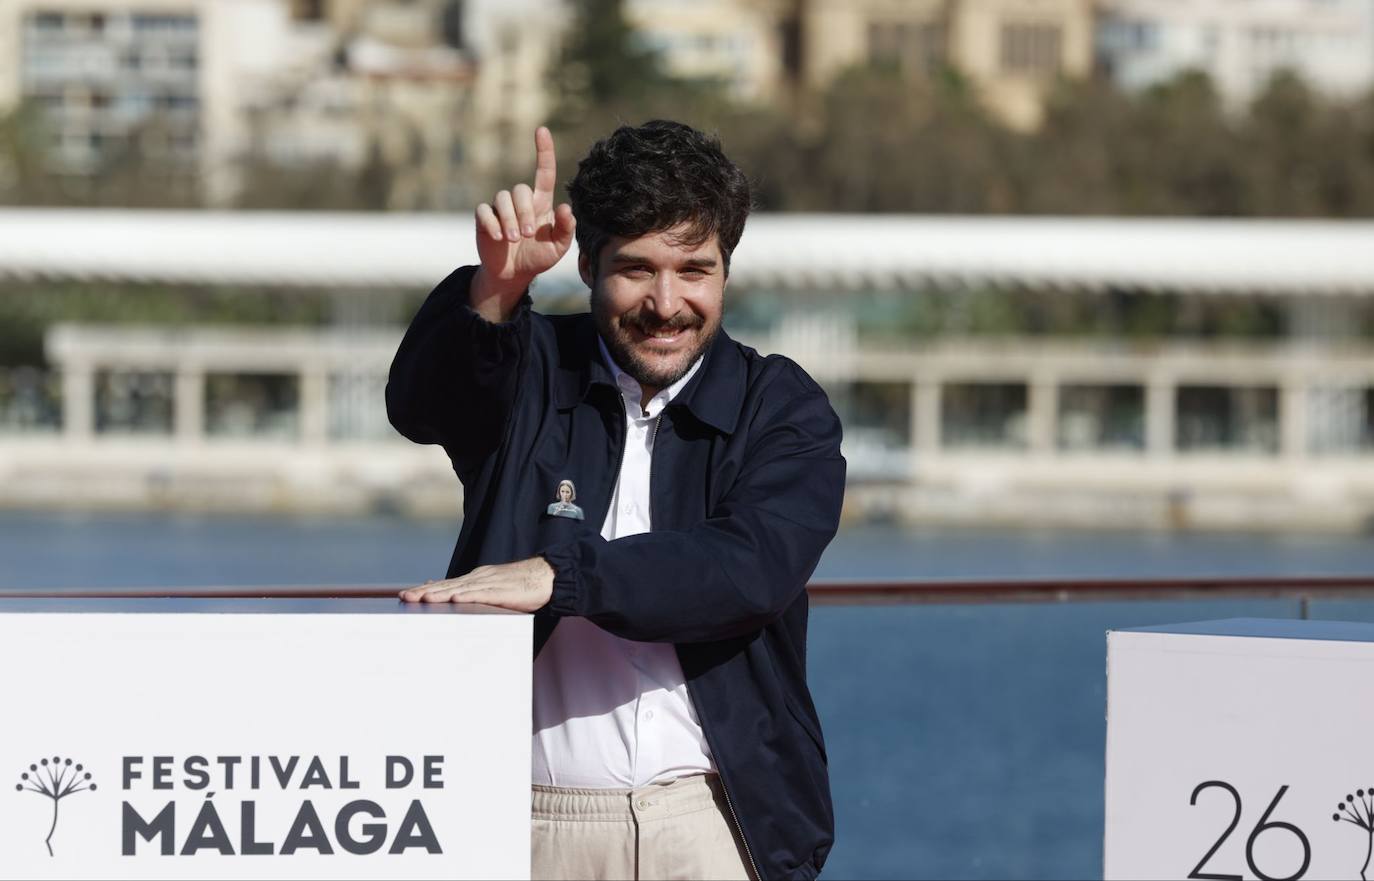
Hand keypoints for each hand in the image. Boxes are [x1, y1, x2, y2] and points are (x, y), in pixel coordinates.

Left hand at [398, 556, 554, 611]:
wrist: (546, 576)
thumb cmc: (522, 585)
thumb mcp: (494, 588)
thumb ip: (475, 592)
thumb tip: (455, 598)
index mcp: (477, 578)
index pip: (447, 584)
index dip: (426, 589)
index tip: (407, 594)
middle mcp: (479, 578)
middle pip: (448, 585)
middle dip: (425, 592)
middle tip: (405, 597)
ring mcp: (491, 583)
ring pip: (461, 589)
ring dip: (441, 594)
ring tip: (423, 598)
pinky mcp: (503, 591)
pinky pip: (484, 594)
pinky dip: (469, 596)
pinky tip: (456, 599)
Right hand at [472, 126, 576, 321]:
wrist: (513, 274)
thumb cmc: (538, 257)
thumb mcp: (558, 248)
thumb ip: (566, 229)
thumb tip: (565, 208)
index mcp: (541, 204)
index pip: (544, 172)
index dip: (543, 151)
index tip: (541, 130)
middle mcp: (520, 201)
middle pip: (520, 190)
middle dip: (524, 212)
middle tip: (527, 234)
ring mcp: (500, 208)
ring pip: (502, 198)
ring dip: (509, 219)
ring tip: (513, 239)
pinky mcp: (484, 218)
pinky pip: (484, 211)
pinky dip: (492, 223)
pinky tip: (498, 238)